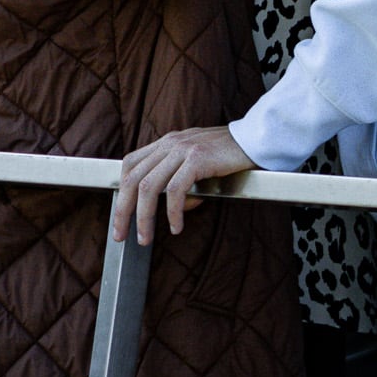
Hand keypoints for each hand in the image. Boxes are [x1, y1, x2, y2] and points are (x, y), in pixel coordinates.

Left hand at [110, 125, 257, 245]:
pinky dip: (172, 212)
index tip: (121, 216)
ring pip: (149, 186)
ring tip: (146, 237)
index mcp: (167, 142)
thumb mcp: (200, 163)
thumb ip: (185, 181)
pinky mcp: (197, 158)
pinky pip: (175, 190)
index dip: (121, 191)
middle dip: (123, 210)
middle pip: (133, 178)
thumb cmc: (230, 153)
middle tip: (121, 235)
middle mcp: (170, 143)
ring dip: (143, 217)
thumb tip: (179, 207)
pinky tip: (176, 226)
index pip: (131, 164)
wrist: (255, 139)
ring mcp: (182, 149)